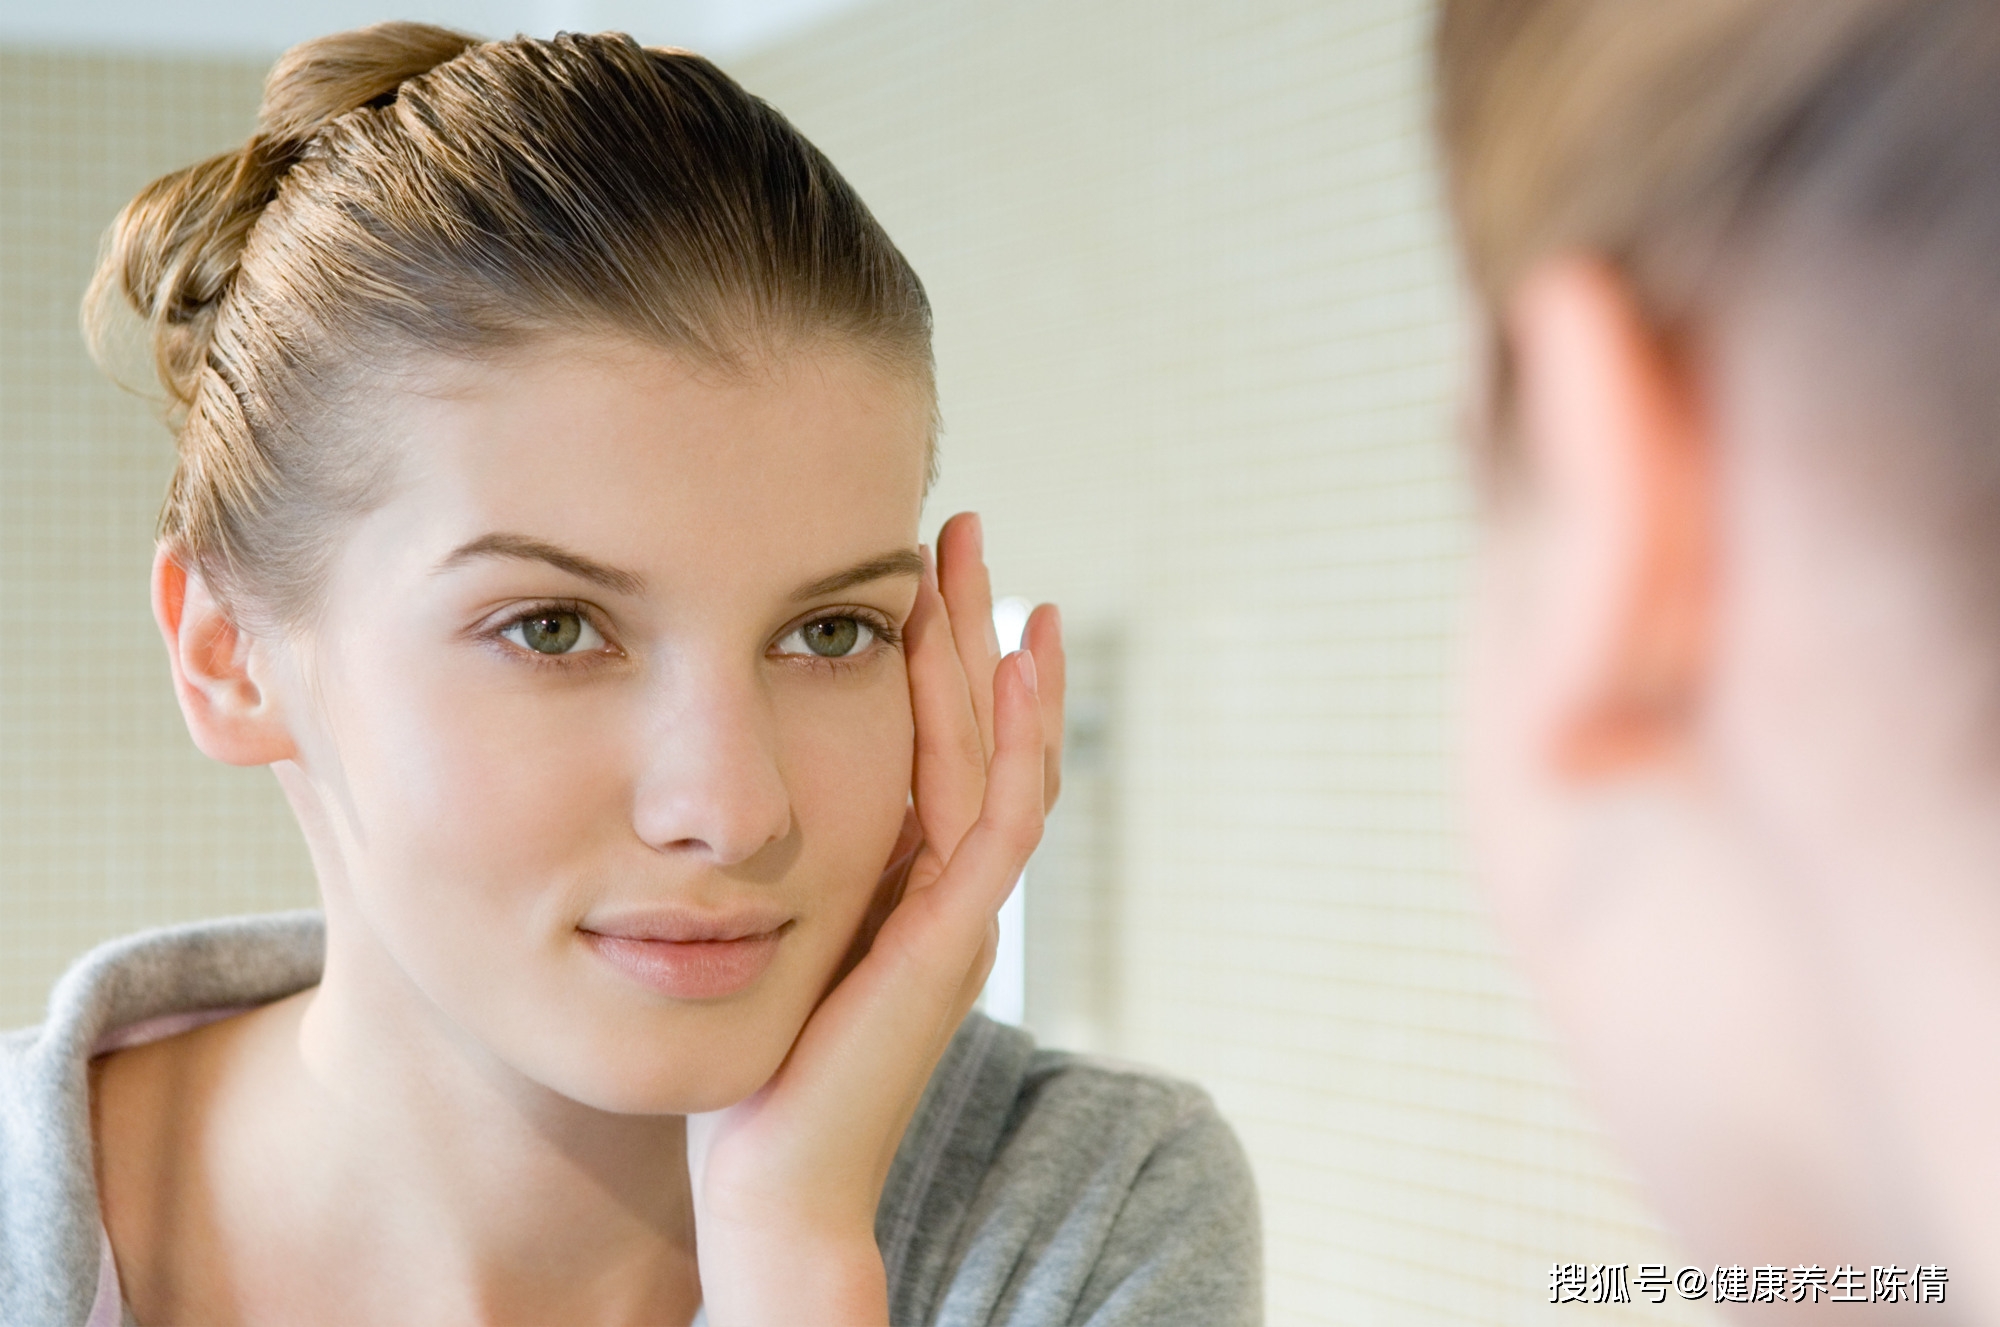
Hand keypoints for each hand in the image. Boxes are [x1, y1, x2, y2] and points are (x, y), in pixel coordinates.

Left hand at [686, 512, 1065, 1326]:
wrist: (770, 1181)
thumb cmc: (751, 1071)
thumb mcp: (764, 935)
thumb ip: (778, 868)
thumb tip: (725, 797)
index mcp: (912, 887)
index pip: (946, 749)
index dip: (941, 658)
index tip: (917, 571)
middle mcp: (952, 890)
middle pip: (985, 734)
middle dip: (975, 628)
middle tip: (963, 531)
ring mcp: (963, 913)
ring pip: (1001, 757)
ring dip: (994, 656)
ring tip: (982, 565)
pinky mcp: (953, 939)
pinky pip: (997, 816)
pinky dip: (1008, 737)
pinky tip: (1007, 663)